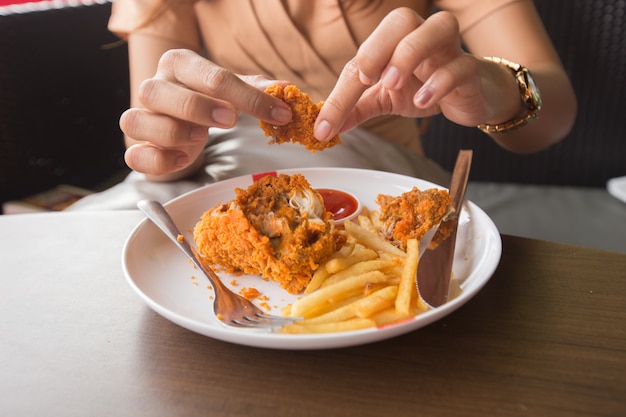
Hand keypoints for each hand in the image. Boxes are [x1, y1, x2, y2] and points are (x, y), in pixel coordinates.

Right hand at [120, 49, 292, 177]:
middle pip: (158, 92)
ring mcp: (141, 117)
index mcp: (180, 64)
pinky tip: (182, 159)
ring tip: (200, 138)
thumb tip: (287, 90)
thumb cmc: (208, 98)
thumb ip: (257, 90)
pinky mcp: (138, 149)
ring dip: (172, 132)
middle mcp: (154, 87)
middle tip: (229, 120)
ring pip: (136, 121)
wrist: (180, 117)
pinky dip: (158, 162)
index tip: (278, 113)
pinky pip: (135, 156)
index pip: (210, 74)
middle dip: (197, 106)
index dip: (247, 96)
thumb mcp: (233, 91)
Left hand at [315, 9, 506, 140]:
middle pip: (401, 20)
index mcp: (395, 42)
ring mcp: (449, 50)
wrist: (470, 97)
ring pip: (437, 28)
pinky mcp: (470, 71)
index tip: (325, 124)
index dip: (340, 92)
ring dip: (410, 53)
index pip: (363, 58)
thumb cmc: (425, 87)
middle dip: (377, 47)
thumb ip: (356, 109)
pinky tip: (423, 100)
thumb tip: (324, 128)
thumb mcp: (385, 99)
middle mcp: (421, 37)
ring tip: (393, 83)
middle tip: (365, 78)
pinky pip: (460, 65)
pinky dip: (440, 82)